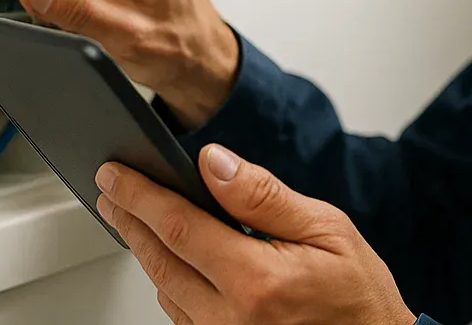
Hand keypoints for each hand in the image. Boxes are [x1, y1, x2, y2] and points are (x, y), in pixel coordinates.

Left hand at [96, 144, 415, 324]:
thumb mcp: (326, 228)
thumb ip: (263, 196)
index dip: (140, 195)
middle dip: (129, 219)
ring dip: (147, 251)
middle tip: (111, 190)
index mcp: (257, 281)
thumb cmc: (359, 295)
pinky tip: (174, 259)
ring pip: (164, 290)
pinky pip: (182, 316)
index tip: (116, 174)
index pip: (179, 227)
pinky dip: (171, 281)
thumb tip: (214, 162)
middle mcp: (231, 319)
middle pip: (158, 261)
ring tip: (137, 216)